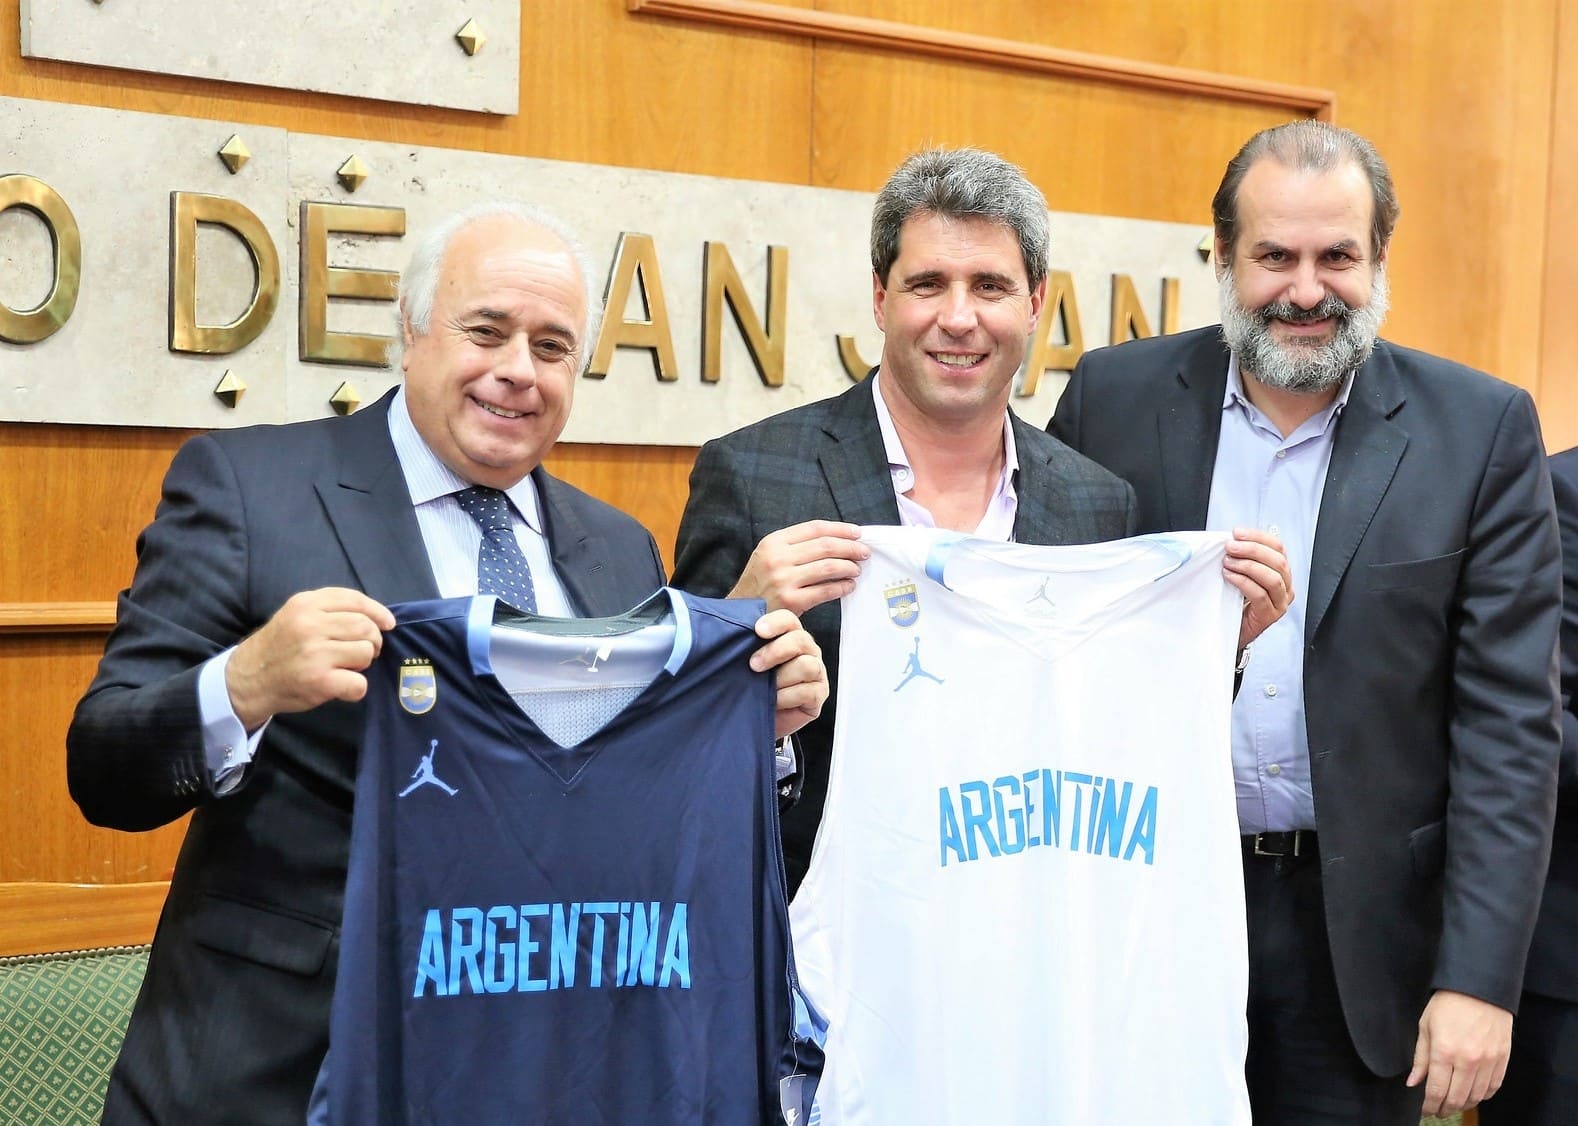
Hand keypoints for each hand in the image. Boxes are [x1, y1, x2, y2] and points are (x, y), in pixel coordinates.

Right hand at [226, 588, 395, 730]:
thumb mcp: (295, 615)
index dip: (378, 612)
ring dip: (363, 662)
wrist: (247, 680)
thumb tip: (377, 617)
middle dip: (373, 640)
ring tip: (346, 666)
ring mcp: (314, 654)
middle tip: (365, 651)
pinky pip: (359, 683)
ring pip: (366, 652)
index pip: (354, 599)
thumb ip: (329, 609)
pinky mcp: (319, 681)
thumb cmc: (279, 647)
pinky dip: (356, 688)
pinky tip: (342, 686)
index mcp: (305, 604)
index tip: (388, 623)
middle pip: (365, 627)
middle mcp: (310, 625)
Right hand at [729, 520, 867, 615]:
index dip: (840, 529)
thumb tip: (835, 539)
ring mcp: (784, 580)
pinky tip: (848, 586)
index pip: (814, 528)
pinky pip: (826, 590)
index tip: (857, 532)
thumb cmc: (759, 584)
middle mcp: (778, 558)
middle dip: (850, 547)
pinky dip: (842, 587)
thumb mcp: (768, 555)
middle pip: (825, 545)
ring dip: (849, 567)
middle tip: (864, 552)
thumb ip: (795, 546)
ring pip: (829, 566)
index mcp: (773, 542)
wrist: (739, 615)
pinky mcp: (791, 601)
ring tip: (856, 569)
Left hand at [748, 608, 828, 739]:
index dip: (776, 622)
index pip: (788, 619)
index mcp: (787, 634)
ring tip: (766, 688)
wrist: (750, 717)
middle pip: (800, 639)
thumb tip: (729, 625)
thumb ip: (742, 639)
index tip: (758, 630)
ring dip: (781, 678)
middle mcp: (805, 650)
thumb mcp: (741, 658)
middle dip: (774, 652)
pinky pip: (808, 692)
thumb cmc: (747, 685)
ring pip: (807, 665)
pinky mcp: (817, 694)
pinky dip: (787, 698)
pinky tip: (775, 701)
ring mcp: (815, 671)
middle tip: (754, 665)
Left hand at [1224, 527, 1293, 650]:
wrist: (1230, 631)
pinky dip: (1243, 582)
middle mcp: (1286, 586)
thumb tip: (1230, 539)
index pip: (1278, 547)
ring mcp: (1280, 602)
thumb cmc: (1234, 601)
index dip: (1258, 537)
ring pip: (1272, 578)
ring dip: (1248, 565)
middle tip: (1230, 547)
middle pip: (1277, 561)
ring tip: (1228, 562)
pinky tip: (1229, 576)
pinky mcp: (1270, 616)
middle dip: (1252, 549)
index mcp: (1281, 571)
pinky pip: (1260, 595)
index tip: (1237, 533)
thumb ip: (1241, 558)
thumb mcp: (1240, 574)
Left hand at [1406, 990, 1511, 1115]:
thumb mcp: (1426, 1026)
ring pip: (1476, 1096)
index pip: (1436, 1090)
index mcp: (1444, 1051)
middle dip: (1445, 1109)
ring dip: (1463, 1105)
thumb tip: (1413, 1082)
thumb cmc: (1448, 1004)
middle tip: (1438, 1110)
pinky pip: (1493, 1087)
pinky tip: (1473, 1095)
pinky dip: (1482, 1096)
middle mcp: (1467, 1060)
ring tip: (1453, 1104)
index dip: (1429, 1105)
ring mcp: (1488, 1061)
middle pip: (1457, 1098)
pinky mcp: (1502, 1059)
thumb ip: (1421, 1058)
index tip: (1425, 1110)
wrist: (1480, 988)